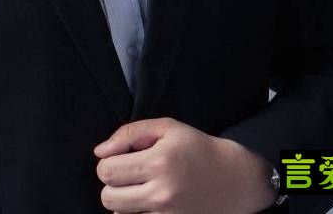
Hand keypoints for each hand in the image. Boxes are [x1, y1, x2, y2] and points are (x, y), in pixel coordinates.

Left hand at [93, 116, 276, 212]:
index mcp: (158, 161)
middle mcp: (162, 192)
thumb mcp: (166, 127)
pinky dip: (136, 213)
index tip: (120, 158)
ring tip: (140, 187)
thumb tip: (99, 151)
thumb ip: (129, 133)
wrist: (232, 178)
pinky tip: (147, 202)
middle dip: (112, 183)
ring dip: (123, 200)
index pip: (107, 170)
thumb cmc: (196, 147)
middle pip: (108, 197)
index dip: (107, 162)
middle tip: (127, 174)